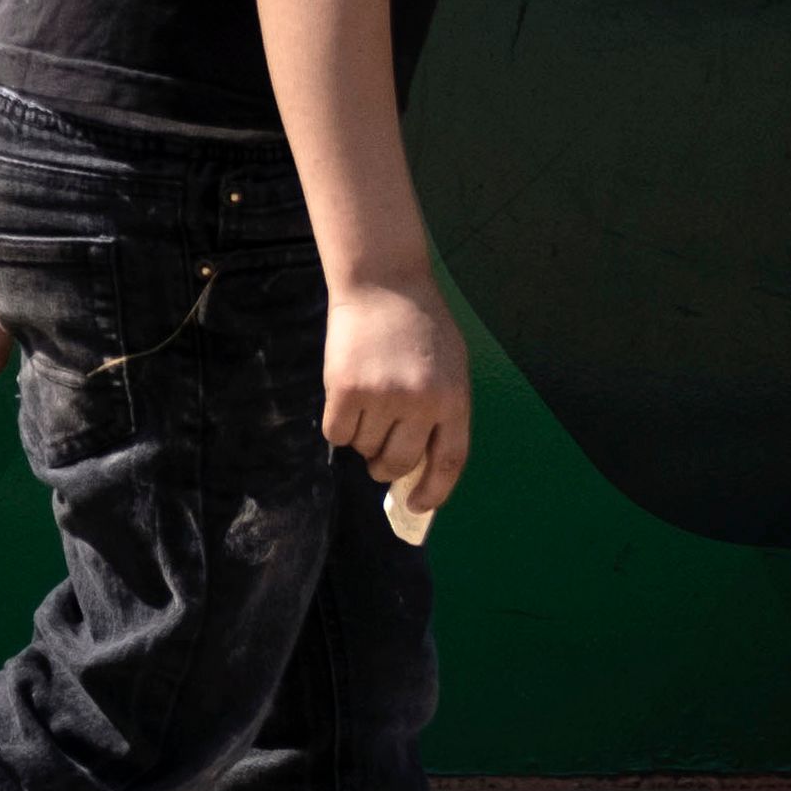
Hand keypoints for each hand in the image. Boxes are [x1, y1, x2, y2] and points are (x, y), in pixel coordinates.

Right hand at [322, 276, 469, 511]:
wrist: (384, 285)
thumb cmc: (421, 328)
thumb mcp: (450, 370)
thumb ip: (440, 413)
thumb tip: (418, 465)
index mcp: (454, 400)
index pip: (448, 462)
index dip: (433, 491)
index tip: (418, 506)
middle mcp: (420, 403)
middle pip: (399, 462)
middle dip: (386, 467)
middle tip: (379, 458)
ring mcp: (382, 396)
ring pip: (364, 448)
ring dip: (362, 438)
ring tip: (366, 406)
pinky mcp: (344, 389)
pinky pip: (336, 433)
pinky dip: (339, 427)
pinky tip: (345, 403)